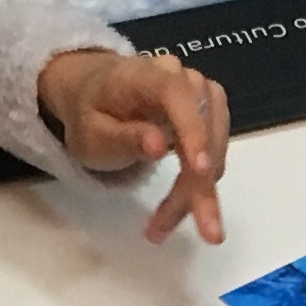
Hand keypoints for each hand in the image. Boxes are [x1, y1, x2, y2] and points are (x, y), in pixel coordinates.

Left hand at [38, 47, 231, 243]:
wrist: (94, 92)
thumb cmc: (90, 114)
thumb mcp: (91, 133)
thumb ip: (123, 137)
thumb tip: (159, 146)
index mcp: (147, 75)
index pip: (178, 95)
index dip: (193, 131)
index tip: (201, 171)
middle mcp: (184, 79)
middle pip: (203, 129)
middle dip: (199, 184)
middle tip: (195, 229)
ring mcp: (202, 95)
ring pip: (216, 146)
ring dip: (200, 191)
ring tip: (166, 225)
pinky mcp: (210, 114)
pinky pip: (215, 151)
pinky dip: (201, 184)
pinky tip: (181, 206)